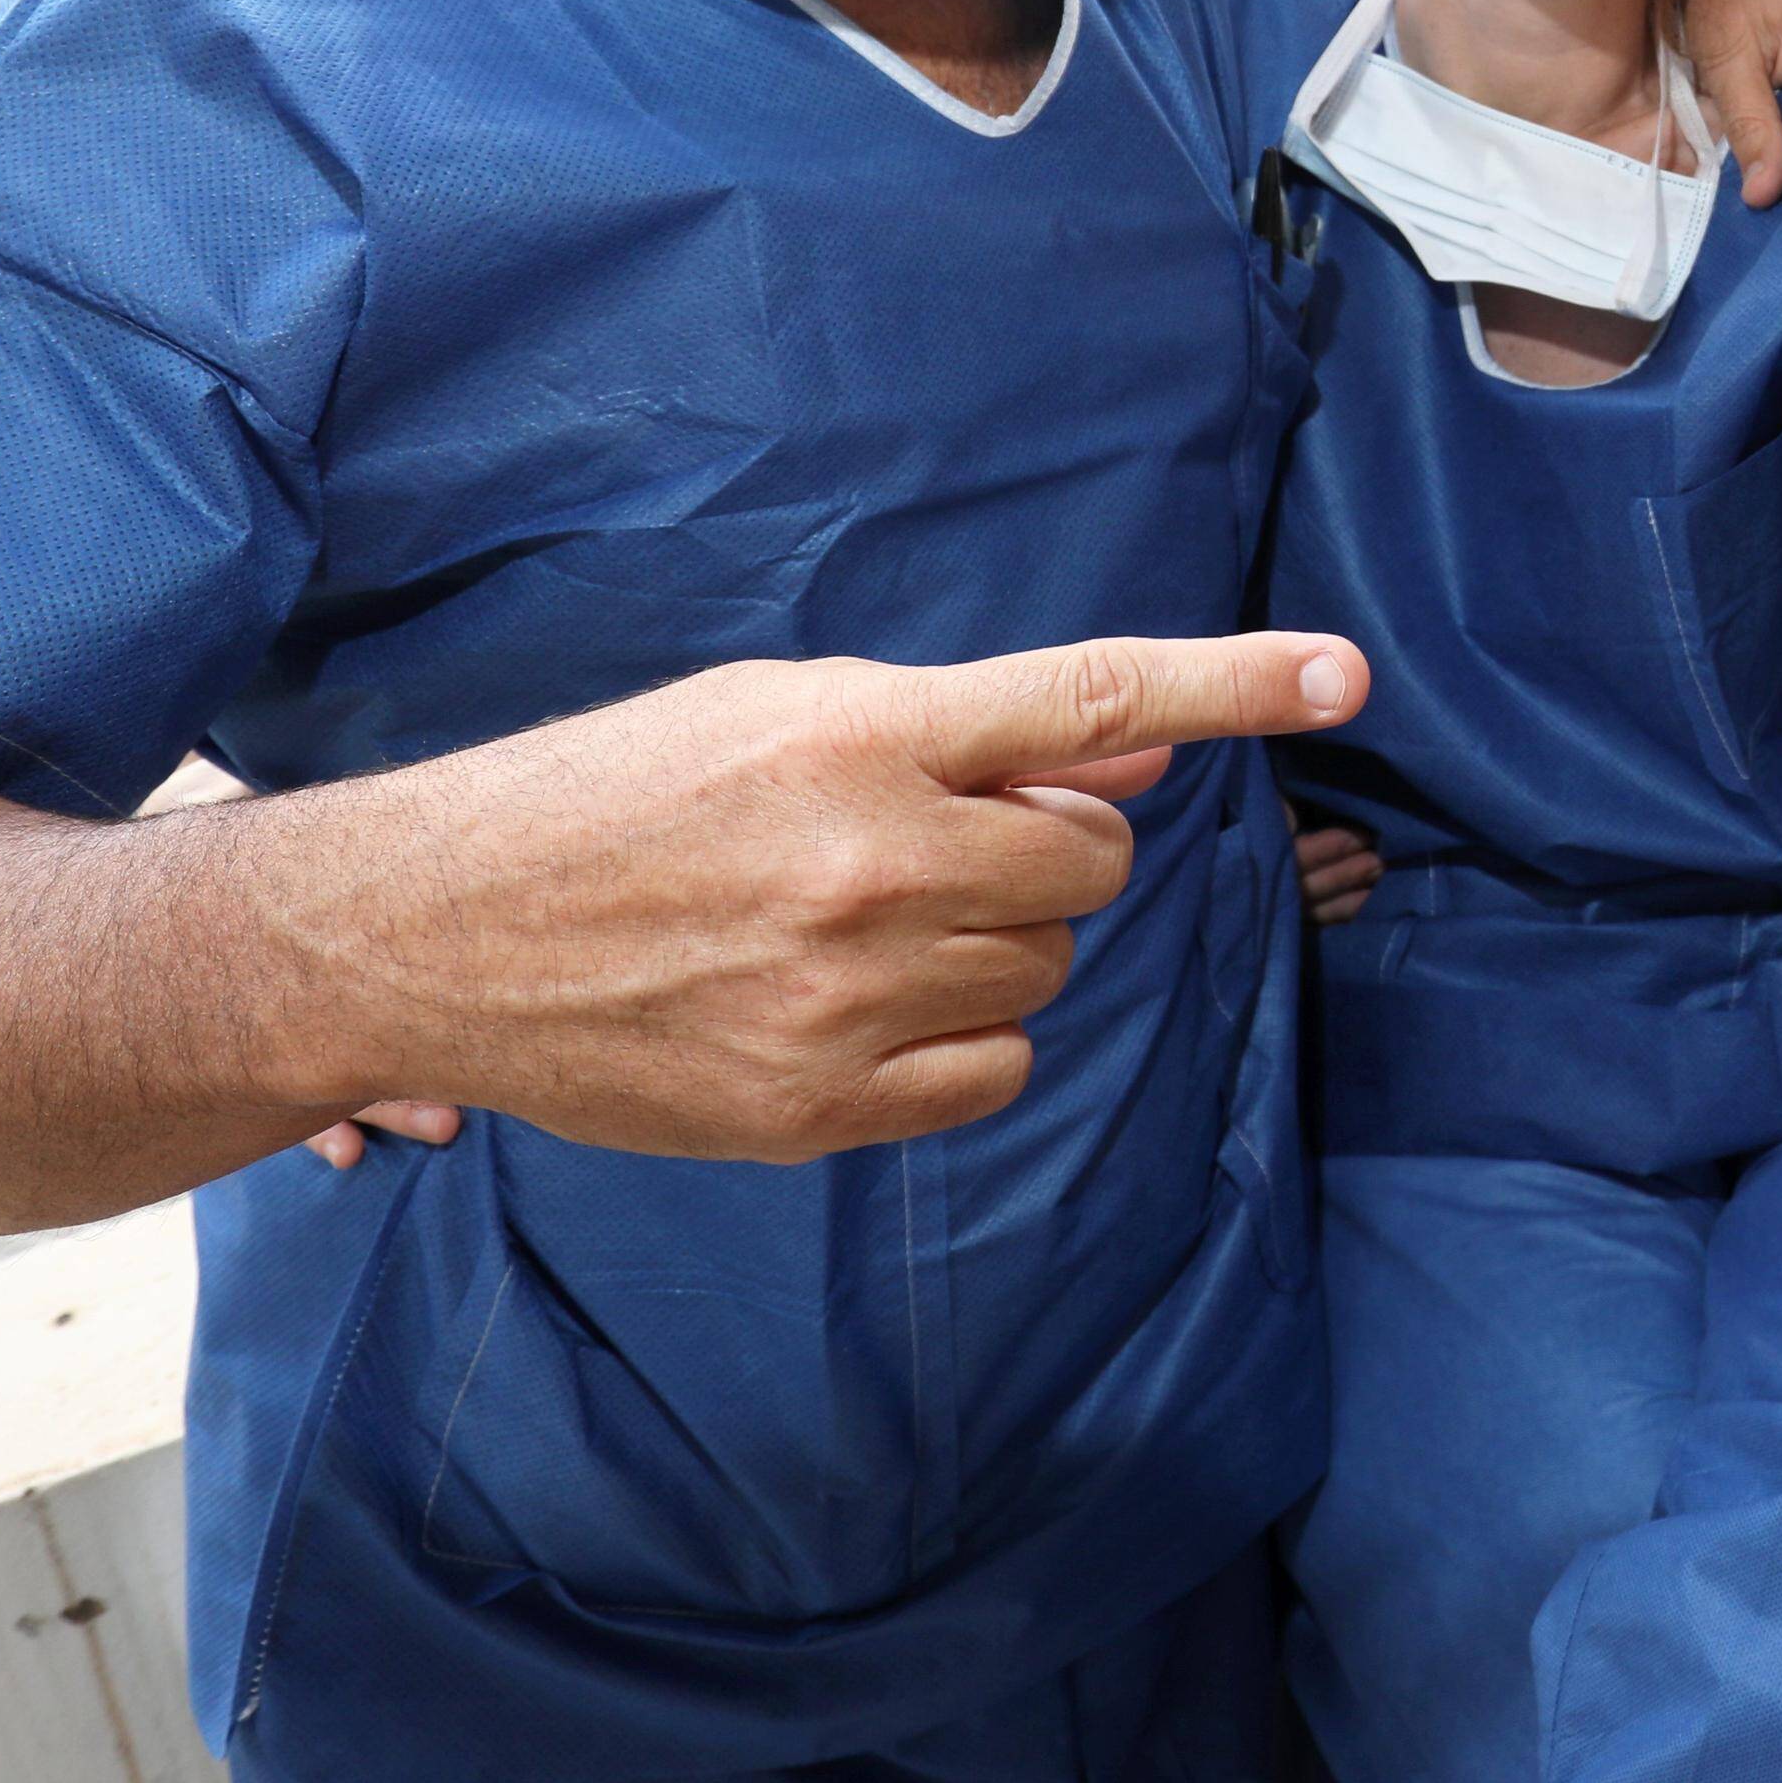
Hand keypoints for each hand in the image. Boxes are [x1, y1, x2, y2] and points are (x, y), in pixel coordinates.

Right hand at [322, 632, 1366, 1165]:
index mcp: (860, 737)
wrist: (438, 930)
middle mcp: (870, 862)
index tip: (1343, 673)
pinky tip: (857, 1011)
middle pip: (1089, 861)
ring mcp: (847, 997)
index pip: (1091, 695)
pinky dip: (963, 1048)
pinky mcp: (817, 1108)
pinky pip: (997, 1077)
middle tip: (925, 845)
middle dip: (1042, 851)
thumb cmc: (614, 797)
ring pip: (1046, 970)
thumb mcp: (781, 712)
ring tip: (857, 926)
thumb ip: (968, 734)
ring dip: (994, 947)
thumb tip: (1135, 746)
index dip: (1234, 683)